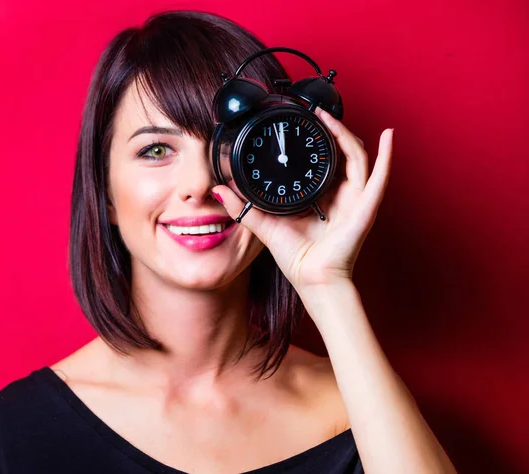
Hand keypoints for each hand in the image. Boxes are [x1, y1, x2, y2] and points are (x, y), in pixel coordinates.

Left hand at [212, 108, 392, 290]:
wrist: (312, 278)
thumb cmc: (296, 256)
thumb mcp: (264, 224)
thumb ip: (243, 206)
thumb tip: (219, 189)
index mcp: (321, 197)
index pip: (322, 161)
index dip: (315, 140)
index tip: (301, 121)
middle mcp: (341, 194)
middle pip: (340, 153)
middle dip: (330, 130)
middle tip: (315, 112)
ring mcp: (356, 198)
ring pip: (356, 156)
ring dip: (345, 133)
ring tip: (328, 115)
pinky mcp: (366, 206)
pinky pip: (379, 176)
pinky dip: (387, 155)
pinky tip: (388, 135)